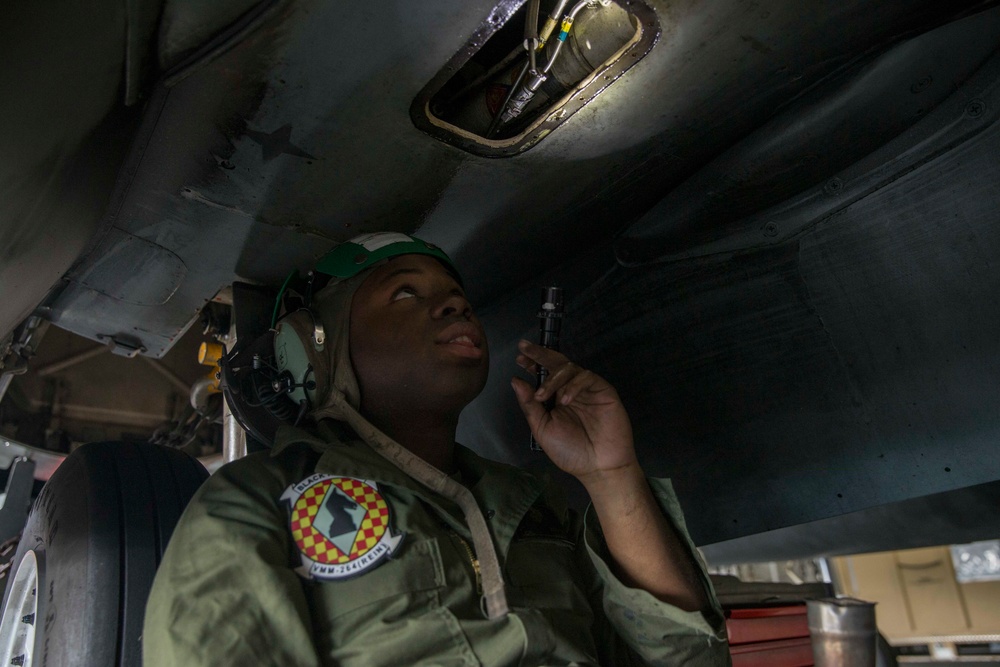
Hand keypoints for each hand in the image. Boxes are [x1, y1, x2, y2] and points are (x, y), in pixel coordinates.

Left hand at [511, 340, 637, 483]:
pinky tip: (564, 399)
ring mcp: (587, 390)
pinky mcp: (603, 391)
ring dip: (552, 378)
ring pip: (569, 368)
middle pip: (556, 364)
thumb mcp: (542, 429)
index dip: (532, 363)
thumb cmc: (570, 452)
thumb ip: (529, 406)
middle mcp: (570, 390)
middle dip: (540, 355)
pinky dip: (572, 385)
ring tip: (543, 395)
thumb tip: (515, 381)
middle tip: (525, 349)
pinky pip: (586, 377)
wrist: (598, 467)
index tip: (519, 358)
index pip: (544, 374)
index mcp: (555, 399)